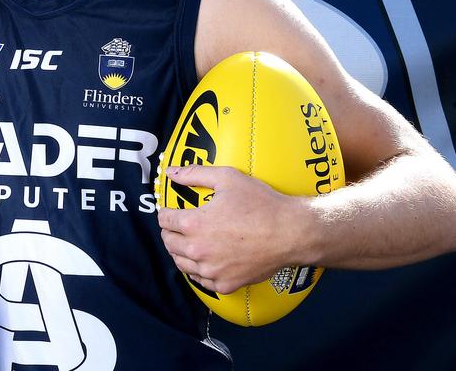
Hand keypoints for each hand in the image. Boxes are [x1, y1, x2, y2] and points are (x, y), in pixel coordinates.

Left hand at [156, 165, 311, 293]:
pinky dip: (198, 271)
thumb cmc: (261, 204)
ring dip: (180, 252)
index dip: (166, 212)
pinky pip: (201, 280)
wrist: (292, 232)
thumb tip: (171, 172)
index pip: (164, 220)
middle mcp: (198, 249)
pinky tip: (204, 261)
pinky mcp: (226, 284)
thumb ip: (194, 174)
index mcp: (194, 223)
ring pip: (181, 263)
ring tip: (187, 242)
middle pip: (168, 242)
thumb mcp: (227, 178)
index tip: (171, 211)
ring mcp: (212, 270)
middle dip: (170, 232)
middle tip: (177, 226)